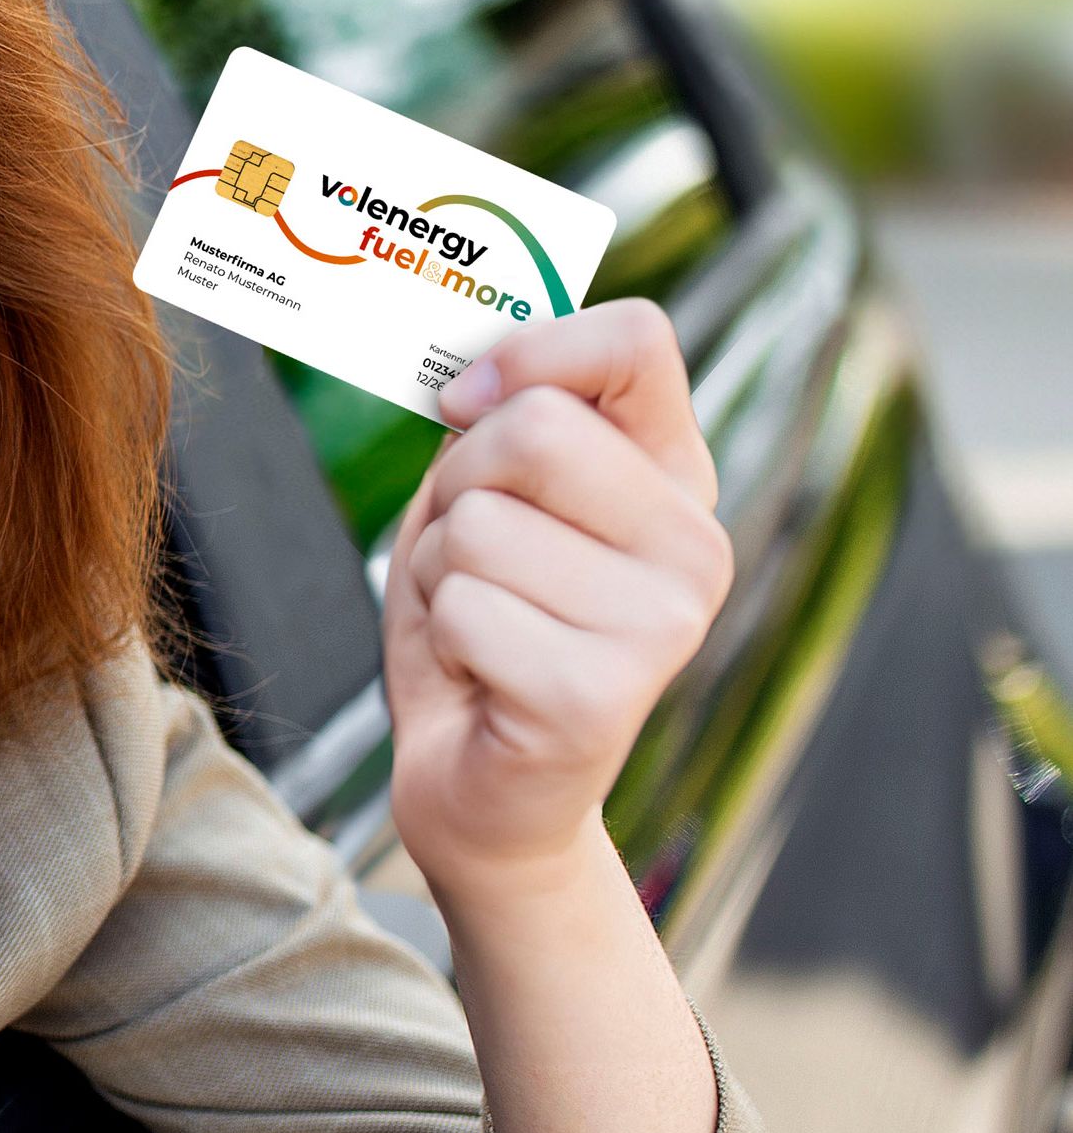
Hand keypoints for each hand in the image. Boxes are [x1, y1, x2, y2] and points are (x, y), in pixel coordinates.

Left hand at [383, 300, 730, 905]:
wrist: (485, 791)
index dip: (529, 352)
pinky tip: (481, 679)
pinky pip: (463, 608)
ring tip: (480, 625)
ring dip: (438, 573)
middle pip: (533, 429)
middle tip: (468, 556)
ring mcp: (662, 625)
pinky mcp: (600, 697)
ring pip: (477, 526)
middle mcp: (694, 545)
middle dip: (456, 487)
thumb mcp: (485, 499)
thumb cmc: (482, 626)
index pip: (637, 341)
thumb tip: (468, 378)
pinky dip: (441, 638)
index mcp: (676, 476)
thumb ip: (496, 421)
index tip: (464, 402)